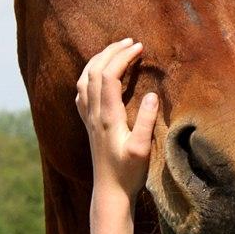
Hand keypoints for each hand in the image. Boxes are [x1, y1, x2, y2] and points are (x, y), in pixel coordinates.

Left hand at [75, 38, 158, 201]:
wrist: (110, 192)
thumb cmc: (129, 173)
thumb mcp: (142, 149)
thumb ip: (146, 121)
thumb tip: (153, 95)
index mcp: (107, 116)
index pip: (109, 76)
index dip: (123, 57)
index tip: (139, 47)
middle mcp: (94, 114)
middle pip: (94, 71)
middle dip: (111, 51)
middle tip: (130, 42)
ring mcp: (89, 119)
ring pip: (84, 79)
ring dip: (98, 60)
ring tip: (115, 51)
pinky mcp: (89, 124)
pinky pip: (82, 92)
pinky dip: (90, 76)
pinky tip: (99, 76)